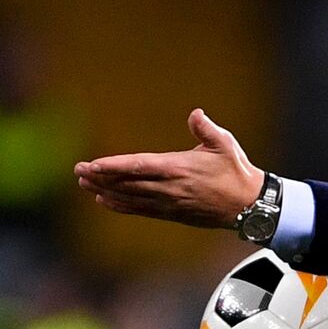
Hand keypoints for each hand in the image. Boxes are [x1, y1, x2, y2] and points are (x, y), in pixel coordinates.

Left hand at [74, 108, 264, 227]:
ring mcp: (169, 203)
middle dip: (101, 178)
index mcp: (179, 168)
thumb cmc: (236, 171)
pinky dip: (120, 206)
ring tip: (85, 184)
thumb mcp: (225, 144)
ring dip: (105, 191)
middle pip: (127, 183)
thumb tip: (195, 114)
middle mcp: (170, 188)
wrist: (249, 206)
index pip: (138, 166)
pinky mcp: (172, 214)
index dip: (113, 166)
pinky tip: (104, 201)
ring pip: (130, 198)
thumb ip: (206, 129)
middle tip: (78, 172)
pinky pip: (140, 210)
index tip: (92, 164)